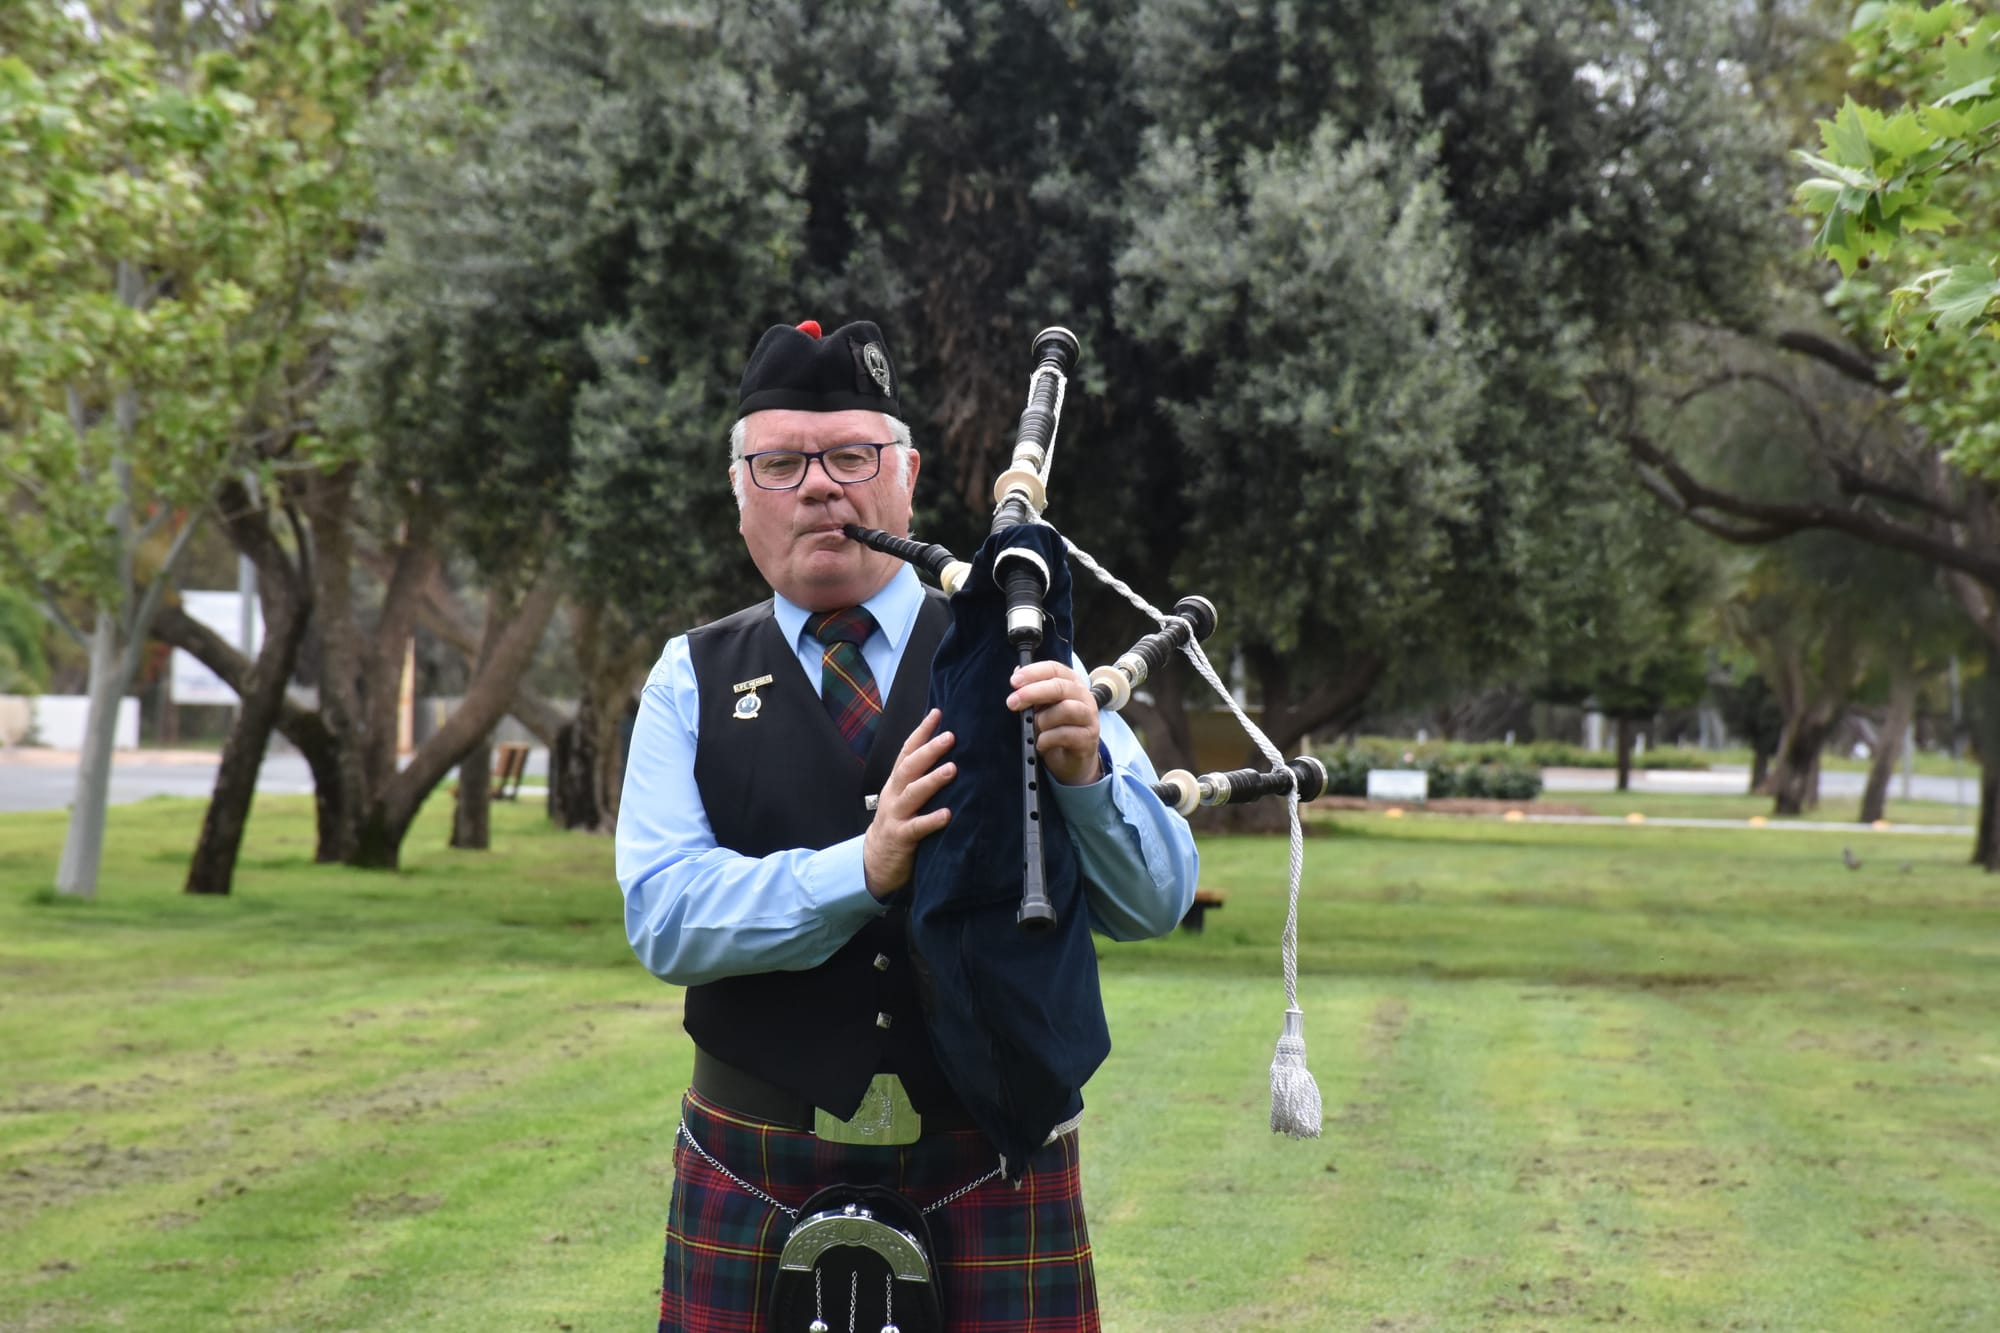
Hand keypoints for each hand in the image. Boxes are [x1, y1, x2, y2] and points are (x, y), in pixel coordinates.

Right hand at [862, 708, 954, 899]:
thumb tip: (946, 754)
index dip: (921, 732)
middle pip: (909, 767)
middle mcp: (894, 794)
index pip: (907, 751)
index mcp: (896, 783)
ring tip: (952, 769)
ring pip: (912, 793)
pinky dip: (931, 820)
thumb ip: (919, 779)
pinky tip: (947, 814)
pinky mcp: (900, 838)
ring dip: (932, 780)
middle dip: (929, 750)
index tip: (937, 713)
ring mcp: (895, 815)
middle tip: (950, 737)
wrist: (875, 861)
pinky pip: (916, 827)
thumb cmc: (898, 824)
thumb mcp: (905, 798)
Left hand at [1007, 660, 1102, 786]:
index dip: (1033, 672)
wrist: (1071, 759)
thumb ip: (1031, 691)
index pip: (1054, 669)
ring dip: (1042, 720)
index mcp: (1071, 683)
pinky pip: (1065, 734)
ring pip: (1065, 710)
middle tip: (1012, 702)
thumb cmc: (1055, 728)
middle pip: (1060, 687)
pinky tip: (1041, 744)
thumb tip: (1016, 673)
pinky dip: (1047, 739)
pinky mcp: (1088, 738)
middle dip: (1032, 693)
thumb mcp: (1041, 708)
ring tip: (1035, 729)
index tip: (1014, 681)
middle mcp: (1083, 696)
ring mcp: (1088, 717)